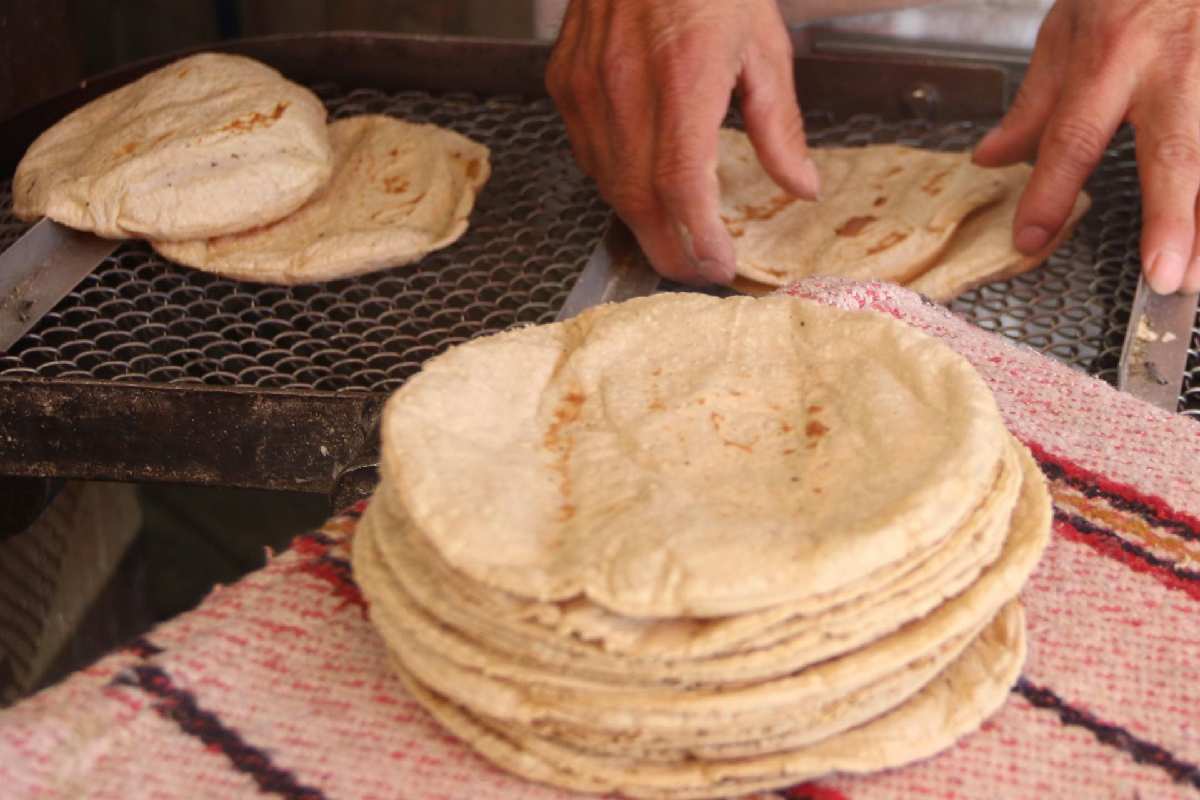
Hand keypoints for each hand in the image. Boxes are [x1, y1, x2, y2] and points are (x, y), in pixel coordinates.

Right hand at [546, 0, 820, 284]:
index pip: (682, 184)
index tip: (721, 266)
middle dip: (671, 250)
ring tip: (677, 242)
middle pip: (640, 201)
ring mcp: (587, 87)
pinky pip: (587, 156)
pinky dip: (616, 185)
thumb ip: (779, 126)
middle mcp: (626, 87)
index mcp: (684, 76)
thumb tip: (800, 185)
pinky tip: (642, 192)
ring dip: (644, 224)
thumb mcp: (763, 46)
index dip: (699, 238)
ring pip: (608, 185)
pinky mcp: (565, 83)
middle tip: (700, 272)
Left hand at [974, 0, 1199, 294]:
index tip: (1031, 239)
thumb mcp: (1068, 28)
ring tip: (1197, 277)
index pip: (1074, 136)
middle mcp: (1174, 66)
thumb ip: (1035, 103)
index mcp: (1112, 54)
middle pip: (1175, 150)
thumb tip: (991, 157)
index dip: (1051, 192)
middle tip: (1164, 276)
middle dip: (1171, 218)